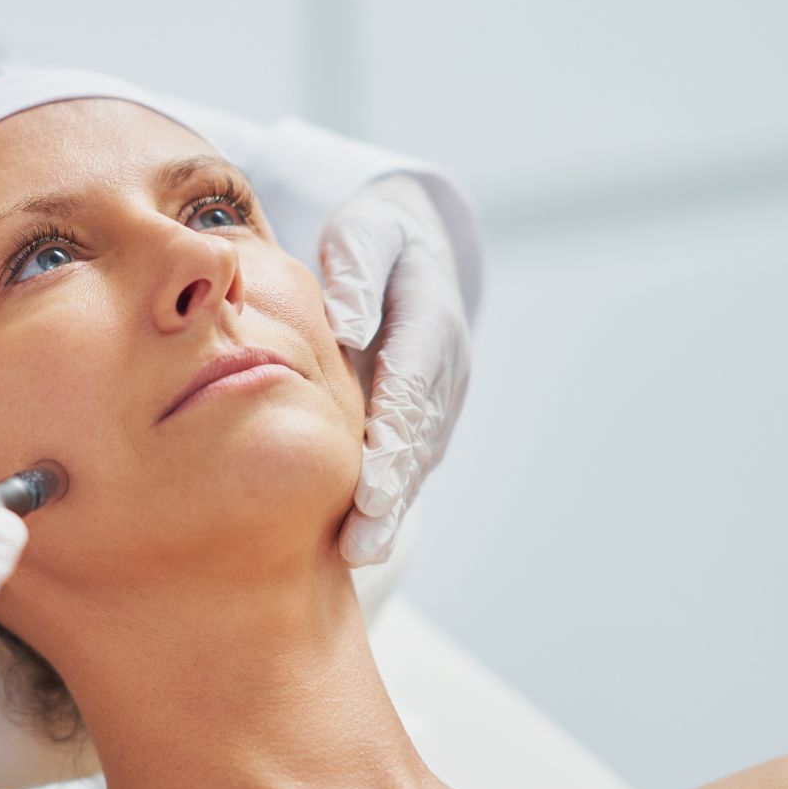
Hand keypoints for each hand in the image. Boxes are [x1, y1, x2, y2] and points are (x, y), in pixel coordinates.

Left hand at [319, 174, 471, 566]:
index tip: (369, 487)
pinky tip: (358, 542)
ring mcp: (439, 397)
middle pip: (417, 436)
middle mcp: (444, 367)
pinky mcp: (423, 417)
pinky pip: (407, 461)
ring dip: (392, 510)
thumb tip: (343, 326)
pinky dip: (388, 501)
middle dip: (392, 493)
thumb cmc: (376, 239)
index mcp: (431, 318)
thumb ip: (355, 272)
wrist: (413, 248)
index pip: (409, 385)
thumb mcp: (365, 234)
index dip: (391, 439)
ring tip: (360, 554)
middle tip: (362, 542)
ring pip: (416, 459)